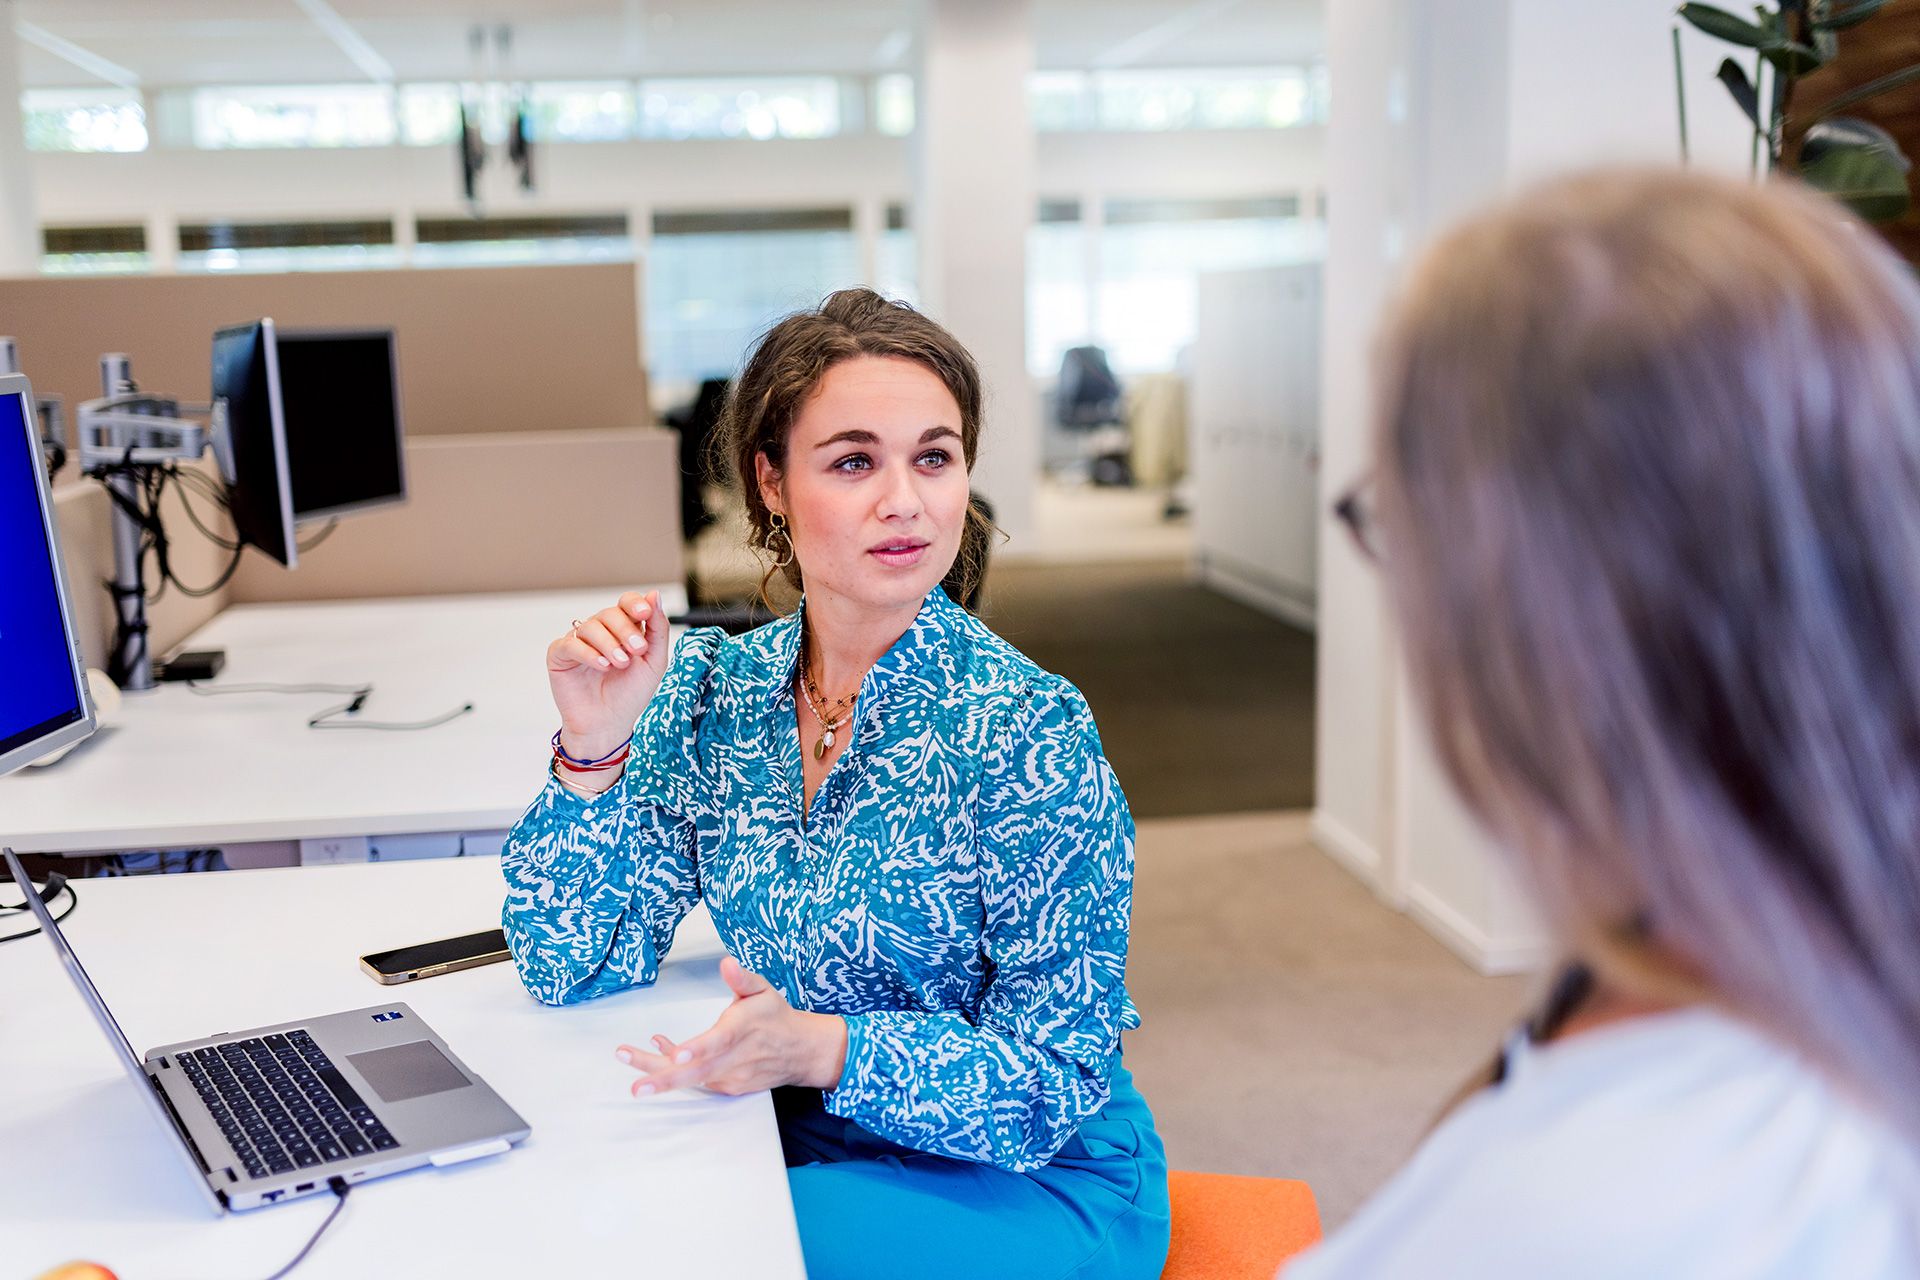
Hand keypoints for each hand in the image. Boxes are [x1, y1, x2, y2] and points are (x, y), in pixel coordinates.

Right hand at [547, 590, 668, 758]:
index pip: (626, 603)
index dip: (634, 604)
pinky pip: (571, 644)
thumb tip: (655, 594)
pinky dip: (588, 653)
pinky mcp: (559, 656)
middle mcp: (600, 632)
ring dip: (609, 643)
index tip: (644, 614)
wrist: (608, 724)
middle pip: (610, 613)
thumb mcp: (654, 661)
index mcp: (623, 629)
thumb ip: (657, 629)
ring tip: (620, 664)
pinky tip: (602, 666)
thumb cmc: (630, 694)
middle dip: (626, 629)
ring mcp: (578, 642)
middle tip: (636, 650)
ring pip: (591, 626)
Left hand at [614, 957, 847, 1097]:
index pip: (719, 1041)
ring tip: (627, 1057)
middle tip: (635, 1085)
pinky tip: (658, 1049)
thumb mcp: (763, 990)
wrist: (800, 1052)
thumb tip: (726, 963)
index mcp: (743, 1030)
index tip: (677, 1054)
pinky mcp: (727, 1086)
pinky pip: (696, 1079)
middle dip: (663, 1079)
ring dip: (657, 1072)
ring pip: (691, 1078)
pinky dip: (674, 1067)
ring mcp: (730, 1077)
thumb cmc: (776, 1017)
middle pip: (697, 1072)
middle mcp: (735, 1059)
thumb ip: (742, 978)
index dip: (698, 1049)